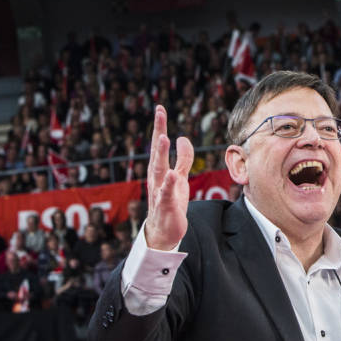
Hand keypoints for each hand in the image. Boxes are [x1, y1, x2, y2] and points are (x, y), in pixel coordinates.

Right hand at [144, 105, 193, 249]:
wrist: (164, 232)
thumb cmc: (171, 202)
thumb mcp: (180, 177)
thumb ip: (183, 159)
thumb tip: (183, 138)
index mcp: (160, 169)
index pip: (159, 145)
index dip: (160, 127)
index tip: (160, 108)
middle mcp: (157, 177)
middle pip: (156, 152)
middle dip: (158, 132)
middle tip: (159, 113)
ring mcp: (159, 191)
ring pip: (159, 170)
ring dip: (161, 155)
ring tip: (164, 138)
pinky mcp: (165, 206)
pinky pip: (165, 194)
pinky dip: (168, 184)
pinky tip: (172, 175)